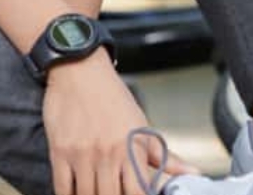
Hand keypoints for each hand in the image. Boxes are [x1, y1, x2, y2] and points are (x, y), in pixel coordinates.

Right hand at [43, 50, 196, 194]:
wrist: (81, 70)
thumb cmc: (112, 98)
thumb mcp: (142, 126)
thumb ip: (165, 157)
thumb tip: (193, 174)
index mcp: (133, 149)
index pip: (138, 193)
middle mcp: (109, 154)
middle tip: (114, 192)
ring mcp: (83, 155)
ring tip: (96, 192)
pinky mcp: (59, 153)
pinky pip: (62, 188)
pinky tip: (76, 193)